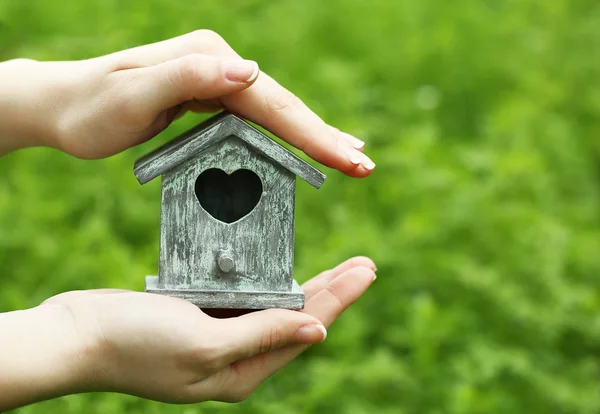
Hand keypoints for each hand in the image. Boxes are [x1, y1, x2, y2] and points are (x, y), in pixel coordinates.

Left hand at [0, 30, 374, 175]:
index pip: (271, 101)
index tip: (347, 159)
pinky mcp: (209, 98)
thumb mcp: (134, 94)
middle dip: (325, 137)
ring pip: (276, 113)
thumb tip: (251, 72)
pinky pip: (257, 121)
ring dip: (314, 136)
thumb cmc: (92, 107)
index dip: (312, 133)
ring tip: (350, 157)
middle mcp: (217, 65)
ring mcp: (215, 80)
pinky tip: (305, 145)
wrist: (64, 106)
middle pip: (283, 106)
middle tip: (364, 165)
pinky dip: (286, 136)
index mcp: (209, 60)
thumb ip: (190, 77)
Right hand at [0, 257, 374, 408]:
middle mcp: (237, 358)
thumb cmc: (135, 344)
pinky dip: (270, 282)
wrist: (79, 335)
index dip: (339, 299)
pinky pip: (248, 299)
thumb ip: (262, 335)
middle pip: (299, 319)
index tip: (366, 271)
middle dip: (334, 291)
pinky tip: (286, 269)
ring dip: (308, 285)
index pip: (305, 330)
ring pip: (277, 308)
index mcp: (242, 371)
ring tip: (341, 268)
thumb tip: (317, 331)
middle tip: (366, 265)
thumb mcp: (205, 343)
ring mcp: (219, 338)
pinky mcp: (201, 318)